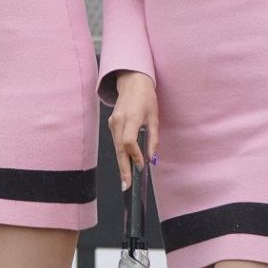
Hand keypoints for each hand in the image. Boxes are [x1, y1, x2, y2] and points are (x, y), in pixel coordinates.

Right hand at [107, 71, 158, 190]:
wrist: (132, 82)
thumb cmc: (146, 98)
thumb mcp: (155, 118)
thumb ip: (153, 139)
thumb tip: (152, 158)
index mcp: (130, 118)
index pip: (129, 142)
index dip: (135, 156)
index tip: (142, 168)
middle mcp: (118, 121)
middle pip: (119, 149)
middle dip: (123, 168)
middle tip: (126, 186)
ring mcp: (113, 122)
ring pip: (116, 147)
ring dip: (122, 163)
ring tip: (127, 180)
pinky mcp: (112, 123)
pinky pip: (116, 142)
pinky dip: (121, 154)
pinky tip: (126, 164)